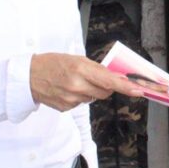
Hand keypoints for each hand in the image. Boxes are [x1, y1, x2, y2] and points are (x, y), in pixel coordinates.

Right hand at [30, 53, 152, 110]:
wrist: (29, 77)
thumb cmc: (53, 64)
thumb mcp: (76, 59)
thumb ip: (96, 69)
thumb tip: (115, 77)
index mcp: (81, 70)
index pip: (110, 81)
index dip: (126, 87)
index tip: (139, 90)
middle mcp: (77, 86)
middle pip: (105, 92)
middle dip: (105, 85)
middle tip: (93, 77)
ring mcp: (71, 99)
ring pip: (94, 98)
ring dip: (91, 91)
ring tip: (74, 81)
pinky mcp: (66, 108)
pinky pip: (82, 103)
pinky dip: (79, 97)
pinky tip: (67, 89)